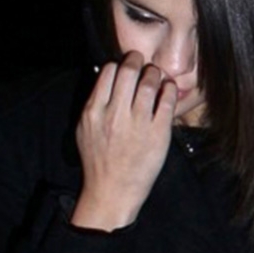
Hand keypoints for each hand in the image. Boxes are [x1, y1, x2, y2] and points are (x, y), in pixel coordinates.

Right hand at [71, 50, 176, 230]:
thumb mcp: (84, 129)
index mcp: (94, 111)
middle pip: (128, 71)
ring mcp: (138, 124)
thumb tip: (104, 79)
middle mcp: (115, 114)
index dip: (119, 65)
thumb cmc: (98, 161)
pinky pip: (167, 101)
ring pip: (149, 81)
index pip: (108, 72)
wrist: (112, 192)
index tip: (125, 66)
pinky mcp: (158, 134)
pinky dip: (169, 89)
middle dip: (137, 60)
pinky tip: (169, 89)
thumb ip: (93, 104)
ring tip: (156, 75)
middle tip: (141, 61)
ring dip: (154, 73)